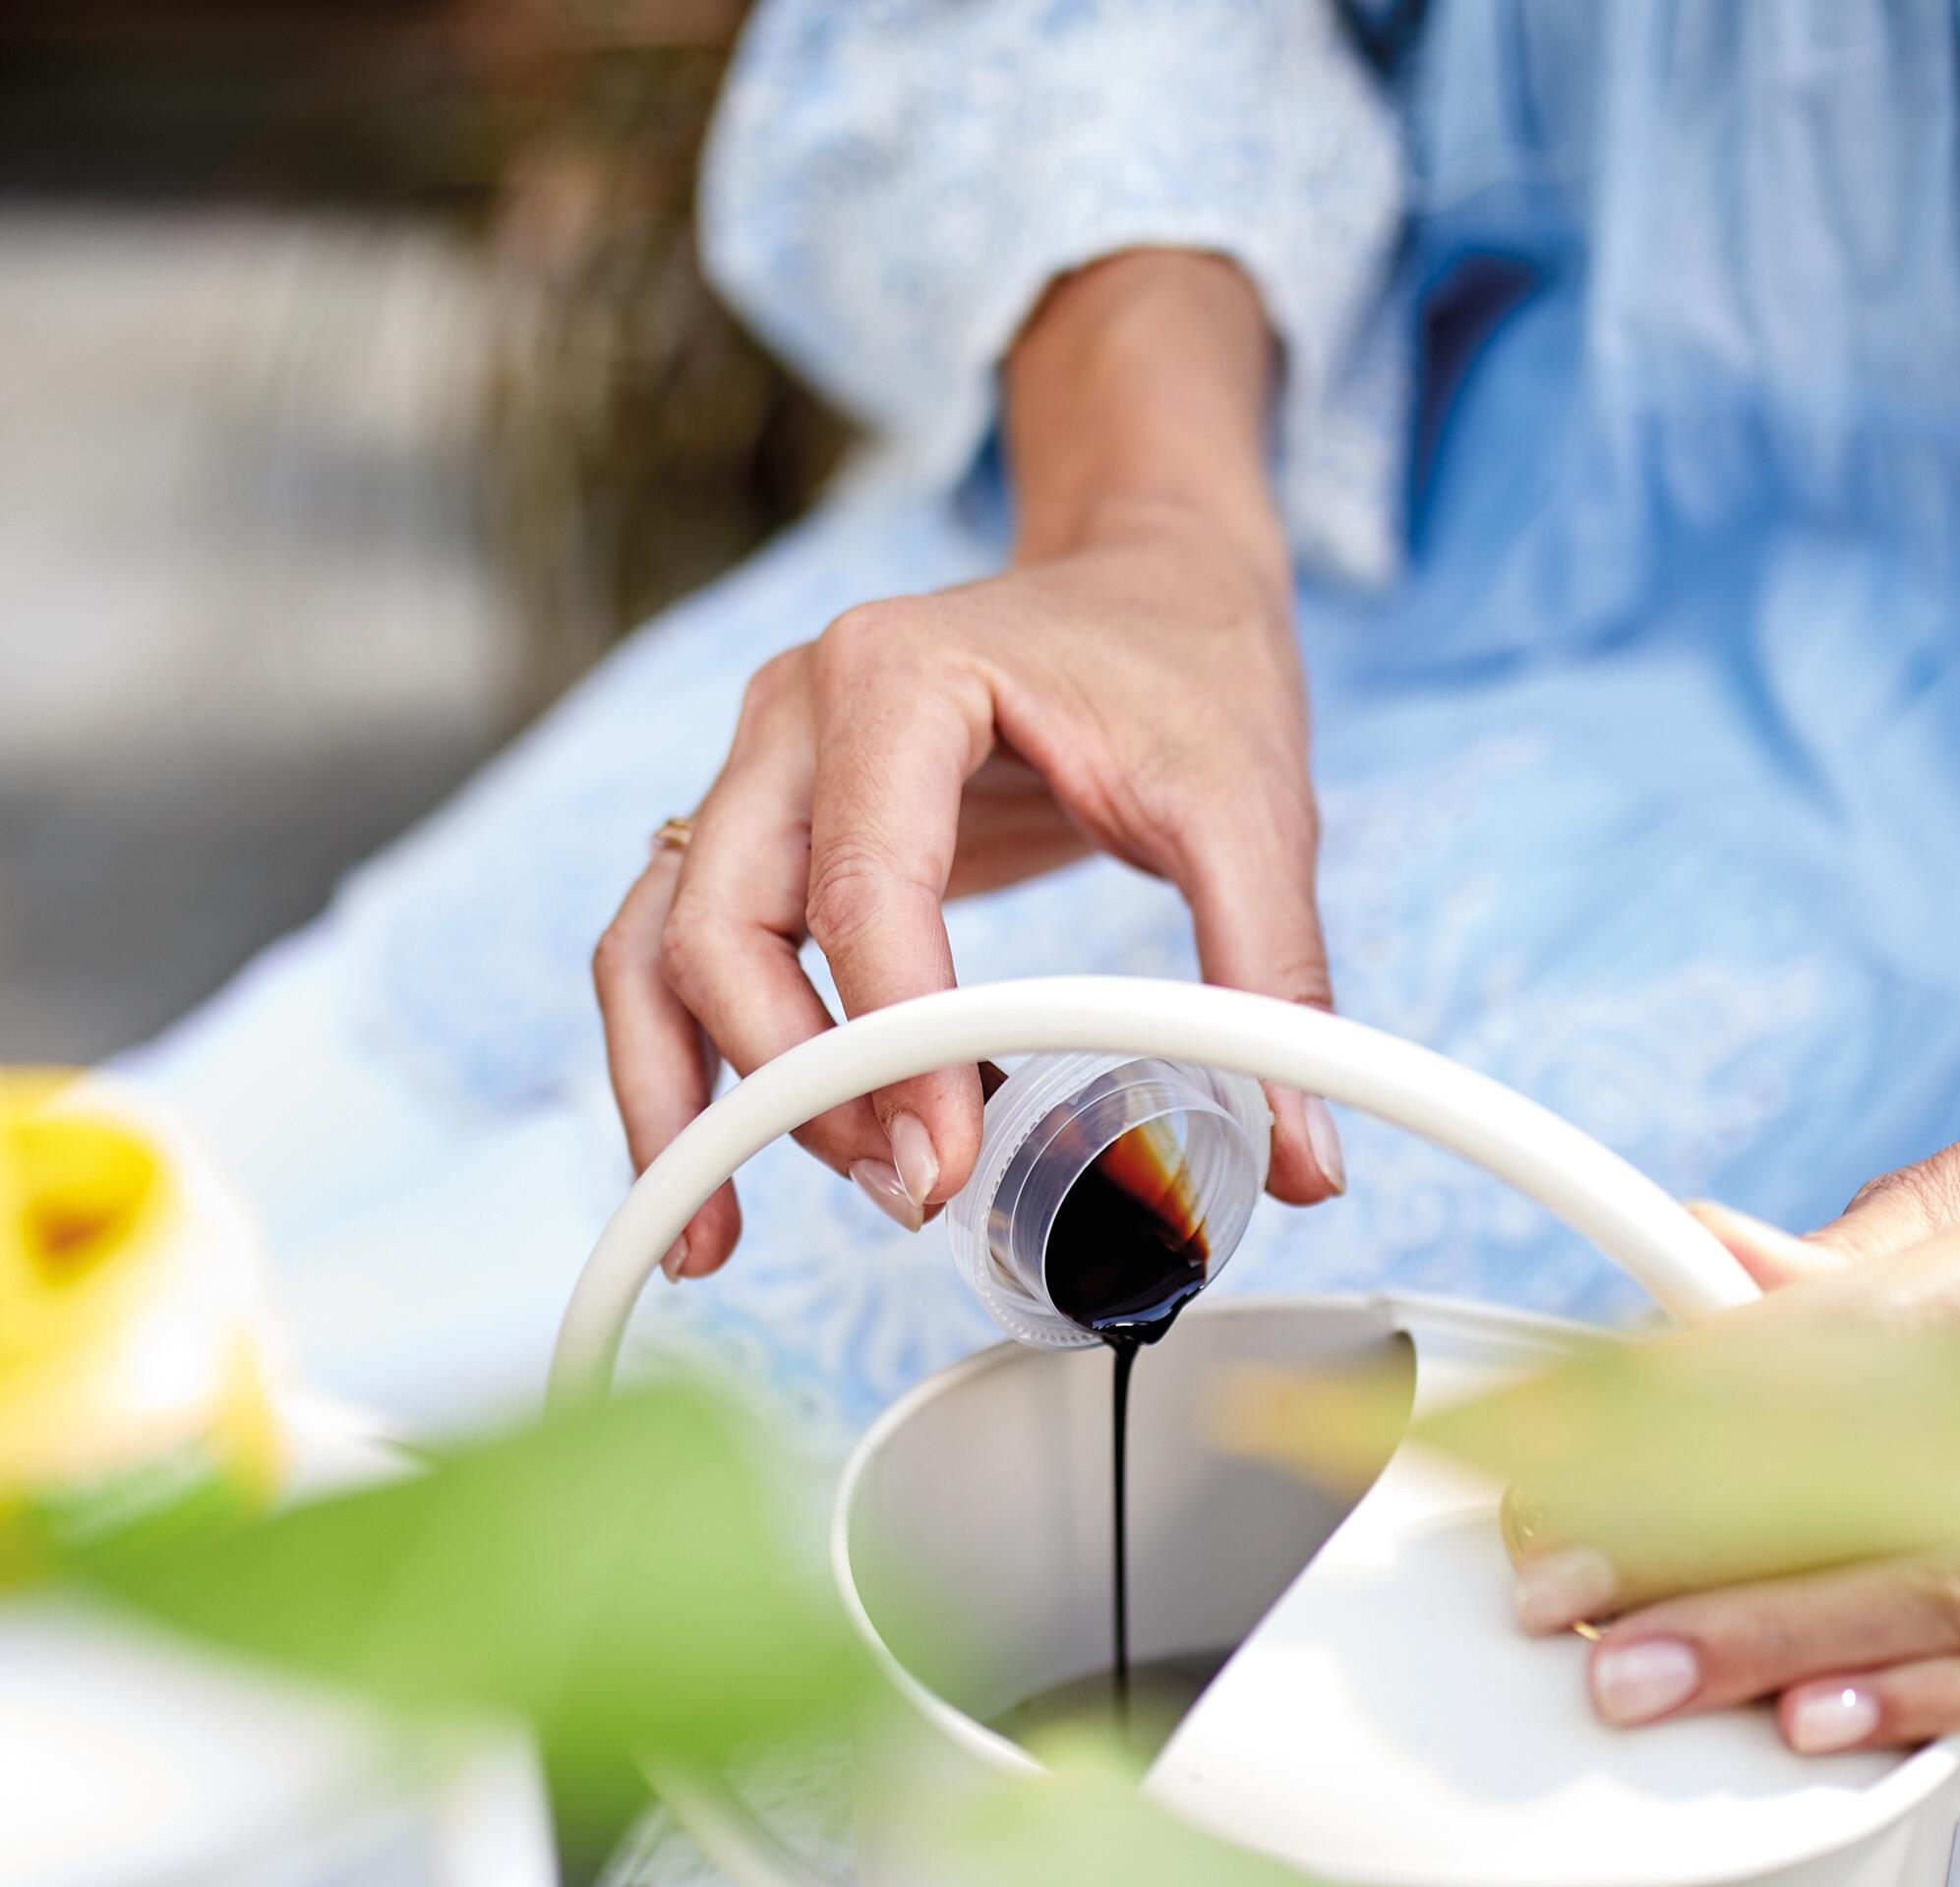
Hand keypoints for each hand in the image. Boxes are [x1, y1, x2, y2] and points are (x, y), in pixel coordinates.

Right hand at [591, 253, 1345, 1279]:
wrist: (1144, 579)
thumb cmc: (1184, 667)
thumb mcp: (1251, 808)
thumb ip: (1271, 981)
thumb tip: (1302, 1168)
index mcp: (898, 674)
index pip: (860, 888)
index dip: (894, 1048)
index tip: (946, 1165)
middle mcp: (794, 716)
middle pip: (718, 929)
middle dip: (796, 1090)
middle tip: (909, 1194)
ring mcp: (756, 772)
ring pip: (657, 950)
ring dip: (685, 1101)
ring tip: (720, 1235)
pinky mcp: (760, 834)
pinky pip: (674, 957)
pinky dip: (680, 1070)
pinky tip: (714, 1180)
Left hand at [1511, 1064, 1959, 1750]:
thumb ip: (1867, 1241)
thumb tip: (1706, 1250)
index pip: (1883, 1331)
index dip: (1722, 1395)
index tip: (1587, 1440)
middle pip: (1916, 1490)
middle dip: (1721, 1551)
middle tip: (1570, 1586)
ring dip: (1794, 1644)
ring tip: (1649, 1671)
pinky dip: (1931, 1698)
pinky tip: (1813, 1720)